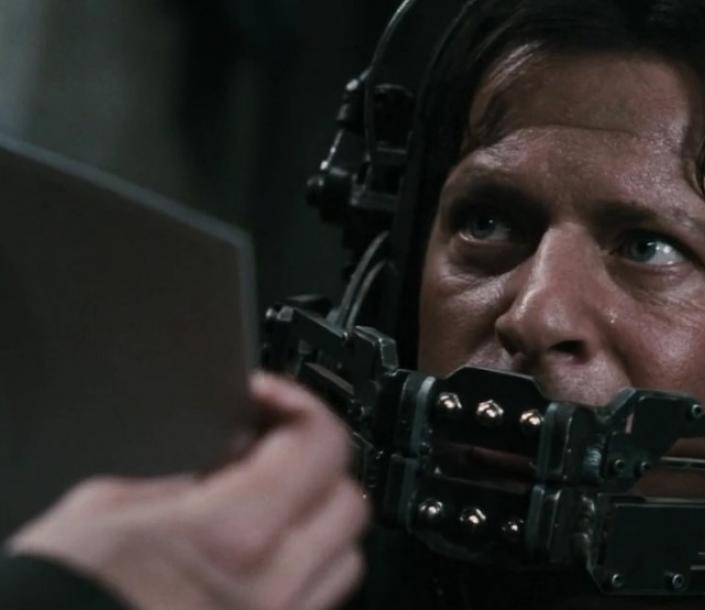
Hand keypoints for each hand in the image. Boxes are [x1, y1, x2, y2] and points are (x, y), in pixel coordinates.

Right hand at [6, 373, 368, 609]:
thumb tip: (220, 463)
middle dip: (315, 464)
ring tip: (269, 508)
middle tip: (271, 451)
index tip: (267, 399)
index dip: (298, 404)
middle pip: (349, 500)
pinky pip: (317, 600)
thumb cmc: (59, 598)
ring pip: (344, 557)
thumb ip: (182, 476)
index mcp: (234, 534)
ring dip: (318, 522)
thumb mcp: (104, 508)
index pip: (321, 443)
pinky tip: (258, 559)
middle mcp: (275, 587)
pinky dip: (302, 570)